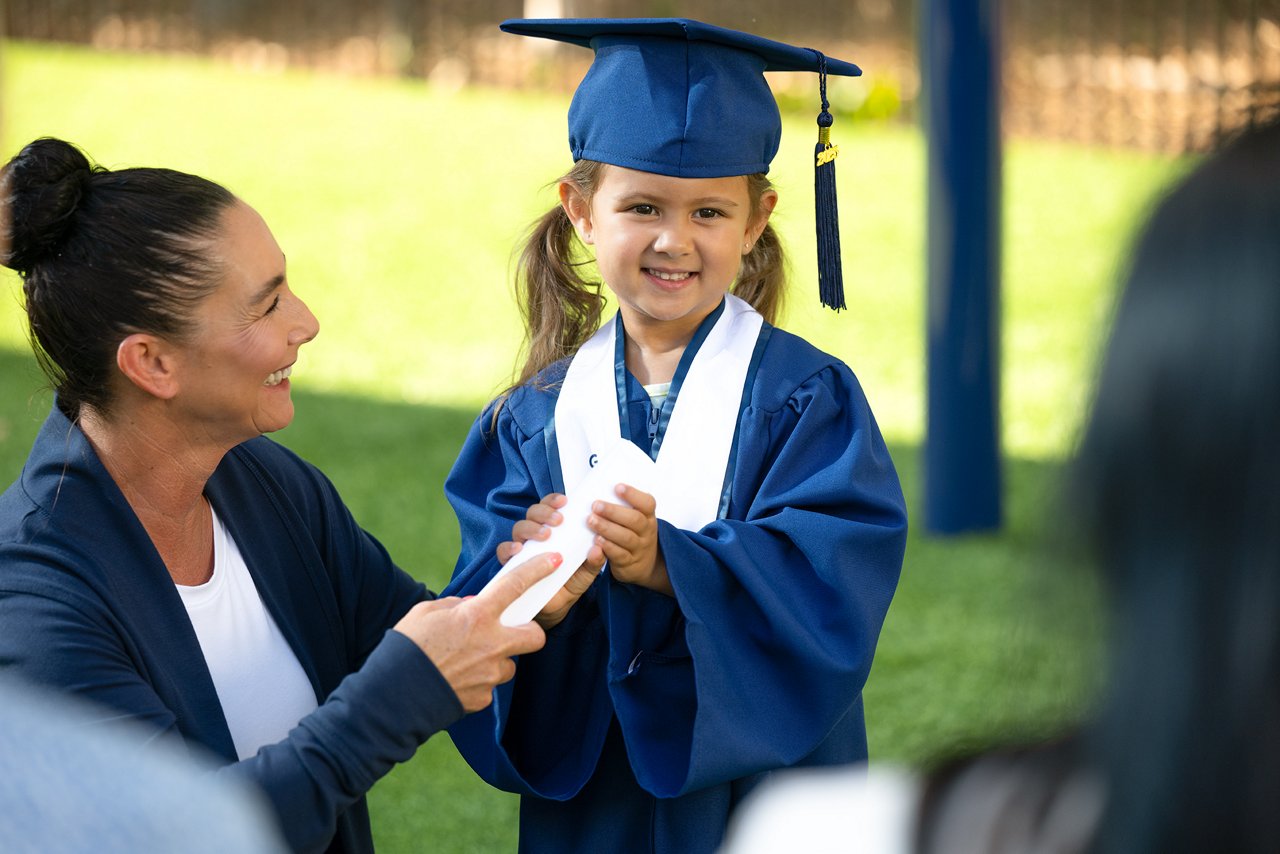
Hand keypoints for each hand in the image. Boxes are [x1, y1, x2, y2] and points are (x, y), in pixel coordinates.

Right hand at [393, 554, 558, 711]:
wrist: (394, 695)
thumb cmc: (407, 646)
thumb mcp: (427, 612)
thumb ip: (456, 606)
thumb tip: (470, 608)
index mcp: (477, 616)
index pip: (516, 586)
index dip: (538, 569)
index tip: (554, 561)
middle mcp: (492, 644)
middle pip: (535, 636)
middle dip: (529, 632)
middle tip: (510, 632)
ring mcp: (490, 673)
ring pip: (509, 664)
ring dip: (496, 660)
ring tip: (467, 661)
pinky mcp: (484, 698)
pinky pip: (489, 686)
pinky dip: (478, 681)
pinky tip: (457, 679)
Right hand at [498, 493, 604, 629]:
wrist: (557, 607)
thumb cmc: (571, 581)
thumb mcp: (587, 571)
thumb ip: (595, 560)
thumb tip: (599, 546)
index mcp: (554, 529)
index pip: (550, 507)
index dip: (554, 500)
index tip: (565, 501)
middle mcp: (536, 534)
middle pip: (533, 513)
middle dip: (544, 512)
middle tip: (558, 521)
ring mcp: (522, 548)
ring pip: (519, 528)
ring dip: (531, 528)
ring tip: (545, 535)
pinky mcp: (510, 564)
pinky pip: (503, 551)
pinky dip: (509, 547)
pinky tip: (519, 549)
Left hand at [588, 483, 671, 595]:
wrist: (644, 565)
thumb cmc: (632, 534)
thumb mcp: (634, 519)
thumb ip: (622, 506)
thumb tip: (599, 488)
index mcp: (648, 516)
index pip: (647, 503)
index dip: (633, 494)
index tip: (617, 487)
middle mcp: (646, 531)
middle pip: (635, 520)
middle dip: (614, 511)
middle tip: (595, 505)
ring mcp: (639, 548)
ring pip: (626, 538)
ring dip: (607, 528)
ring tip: (591, 521)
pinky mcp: (629, 563)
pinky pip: (620, 555)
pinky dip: (608, 547)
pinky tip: (597, 541)